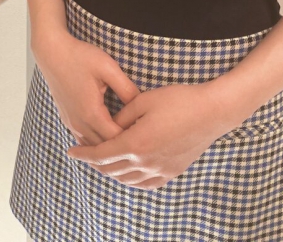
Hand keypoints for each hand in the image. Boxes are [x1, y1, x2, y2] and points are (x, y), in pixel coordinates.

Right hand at [32, 29, 141, 146]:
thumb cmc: (80, 57)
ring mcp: (71, 123)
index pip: (117, 140)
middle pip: (106, 149)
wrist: (52, 52)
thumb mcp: (108, 68)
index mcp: (91, 114)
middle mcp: (79, 124)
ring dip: (110, 147)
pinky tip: (110, 137)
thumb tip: (141, 105)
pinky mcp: (68, 120)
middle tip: (143, 139)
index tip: (148, 133)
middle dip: (124, 146)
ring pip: (94, 149)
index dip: (134, 139)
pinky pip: (85, 140)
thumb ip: (126, 88)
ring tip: (129, 141)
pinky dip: (98, 143)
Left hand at [66, 79, 232, 189]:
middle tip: (84, 153)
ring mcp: (161, 169)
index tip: (70, 151)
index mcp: (136, 143)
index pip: (101, 154)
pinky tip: (127, 171)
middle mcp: (147, 162)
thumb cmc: (178, 99)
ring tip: (102, 160)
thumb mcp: (144, 100)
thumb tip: (109, 127)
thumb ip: (122, 116)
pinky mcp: (173, 171)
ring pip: (127, 179)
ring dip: (111, 172)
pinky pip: (145, 183)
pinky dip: (131, 179)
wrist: (213, 111)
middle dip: (94, 162)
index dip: (83, 154)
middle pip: (112, 169)